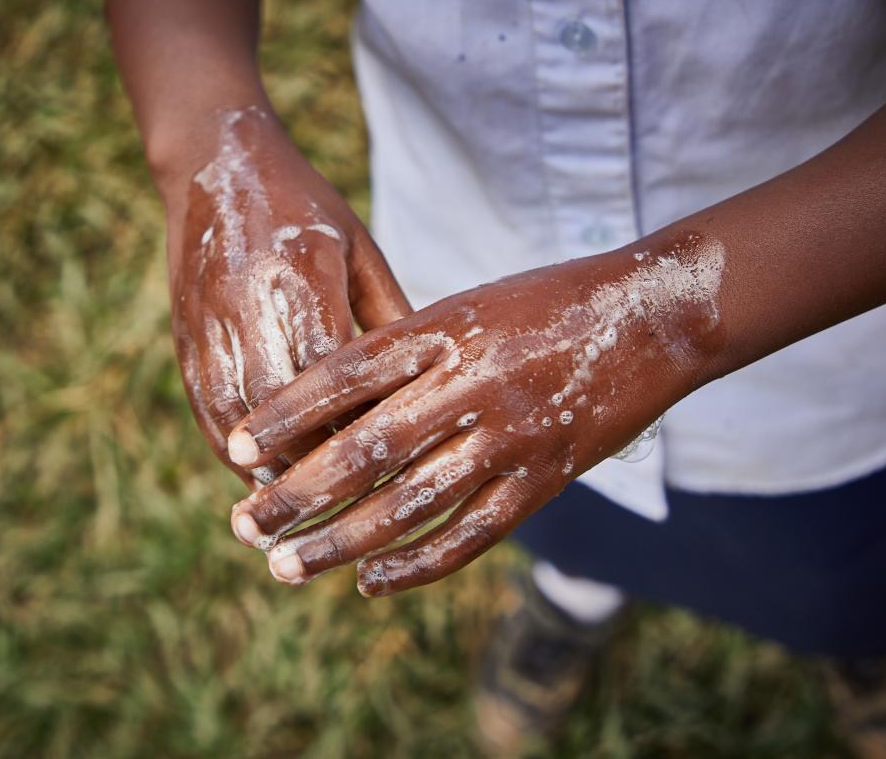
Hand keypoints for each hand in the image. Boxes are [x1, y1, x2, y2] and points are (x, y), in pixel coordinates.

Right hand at [169, 106, 409, 489]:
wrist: (216, 165)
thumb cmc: (306, 207)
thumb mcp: (359, 249)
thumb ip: (390, 314)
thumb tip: (430, 380)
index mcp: (301, 283)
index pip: (328, 380)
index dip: (352, 433)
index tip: (382, 479)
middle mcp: (249, 309)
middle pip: (277, 414)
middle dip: (306, 470)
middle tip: (338, 517)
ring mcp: (208, 324)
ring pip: (233, 421)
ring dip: (261, 472)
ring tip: (292, 517)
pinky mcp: (184, 334)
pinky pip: (203, 405)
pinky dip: (227, 447)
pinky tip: (252, 477)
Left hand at [225, 231, 726, 593]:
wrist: (651, 317)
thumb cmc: (549, 302)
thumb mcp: (467, 304)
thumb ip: (407, 347)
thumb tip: (333, 399)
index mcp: (443, 328)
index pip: (343, 375)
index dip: (285, 414)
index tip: (234, 449)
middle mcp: (469, 383)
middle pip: (365, 448)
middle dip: (297, 492)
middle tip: (244, 525)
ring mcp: (509, 435)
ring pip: (410, 502)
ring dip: (343, 541)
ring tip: (288, 566)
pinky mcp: (544, 478)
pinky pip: (472, 532)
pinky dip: (418, 563)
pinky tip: (371, 582)